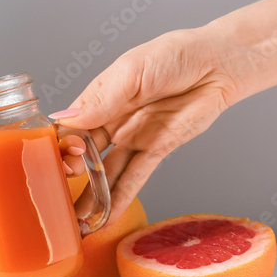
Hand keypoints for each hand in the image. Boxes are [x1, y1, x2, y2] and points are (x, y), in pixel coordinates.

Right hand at [52, 27, 246, 224]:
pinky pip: (135, 178)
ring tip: (76, 221)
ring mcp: (133, 138)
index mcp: (98, 98)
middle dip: (73, 174)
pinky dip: (120, 199)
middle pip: (83, 153)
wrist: (217, 63)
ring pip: (106, 173)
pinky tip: (105, 217)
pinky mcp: (157, 151)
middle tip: (66, 188)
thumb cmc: (173, 55)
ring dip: (92, 196)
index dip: (61, 145)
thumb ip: (101, 100)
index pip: (69, 127)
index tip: (59, 159)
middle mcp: (111, 120)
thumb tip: (66, 120)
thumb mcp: (132, 72)